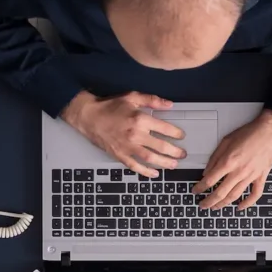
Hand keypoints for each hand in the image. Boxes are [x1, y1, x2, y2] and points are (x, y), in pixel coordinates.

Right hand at [61, 91, 185, 177]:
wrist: (89, 116)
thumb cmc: (110, 106)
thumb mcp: (132, 97)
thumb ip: (152, 100)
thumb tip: (170, 105)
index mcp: (140, 119)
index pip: (164, 128)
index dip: (176, 133)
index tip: (181, 136)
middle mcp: (136, 135)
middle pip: (161, 146)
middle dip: (174, 151)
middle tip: (182, 154)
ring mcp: (127, 147)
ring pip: (150, 158)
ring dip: (164, 163)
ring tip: (174, 165)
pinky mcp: (120, 155)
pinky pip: (135, 166)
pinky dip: (145, 172)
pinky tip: (154, 174)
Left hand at [193, 110, 271, 208]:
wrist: (270, 131)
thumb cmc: (249, 133)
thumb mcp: (226, 141)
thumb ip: (215, 158)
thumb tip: (206, 172)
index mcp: (228, 162)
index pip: (209, 180)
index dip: (200, 188)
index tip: (196, 191)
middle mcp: (239, 172)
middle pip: (220, 192)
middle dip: (209, 201)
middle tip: (202, 205)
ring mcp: (250, 176)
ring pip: (234, 196)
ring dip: (223, 204)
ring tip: (215, 207)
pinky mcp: (261, 177)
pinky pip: (255, 194)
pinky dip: (247, 203)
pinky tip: (240, 207)